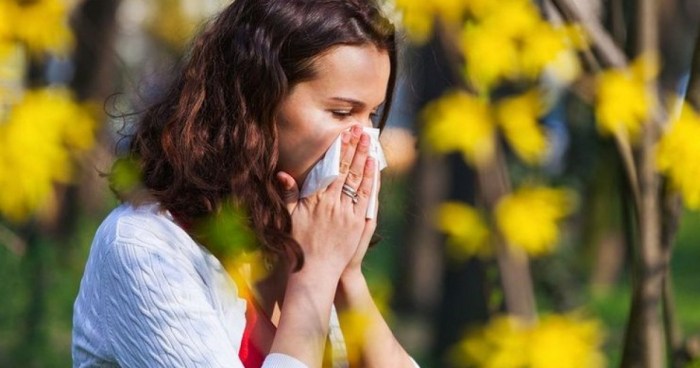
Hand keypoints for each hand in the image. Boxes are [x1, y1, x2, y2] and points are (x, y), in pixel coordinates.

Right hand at [275, 125, 375, 275]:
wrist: (315, 271)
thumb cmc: (299, 244)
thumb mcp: (289, 218)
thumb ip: (288, 194)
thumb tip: (283, 174)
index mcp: (315, 200)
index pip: (330, 168)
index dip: (339, 149)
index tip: (344, 134)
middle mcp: (332, 204)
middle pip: (346, 169)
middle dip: (353, 147)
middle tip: (360, 130)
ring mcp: (347, 213)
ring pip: (357, 180)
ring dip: (364, 158)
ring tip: (368, 141)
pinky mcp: (358, 223)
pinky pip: (366, 197)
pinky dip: (370, 180)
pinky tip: (373, 166)